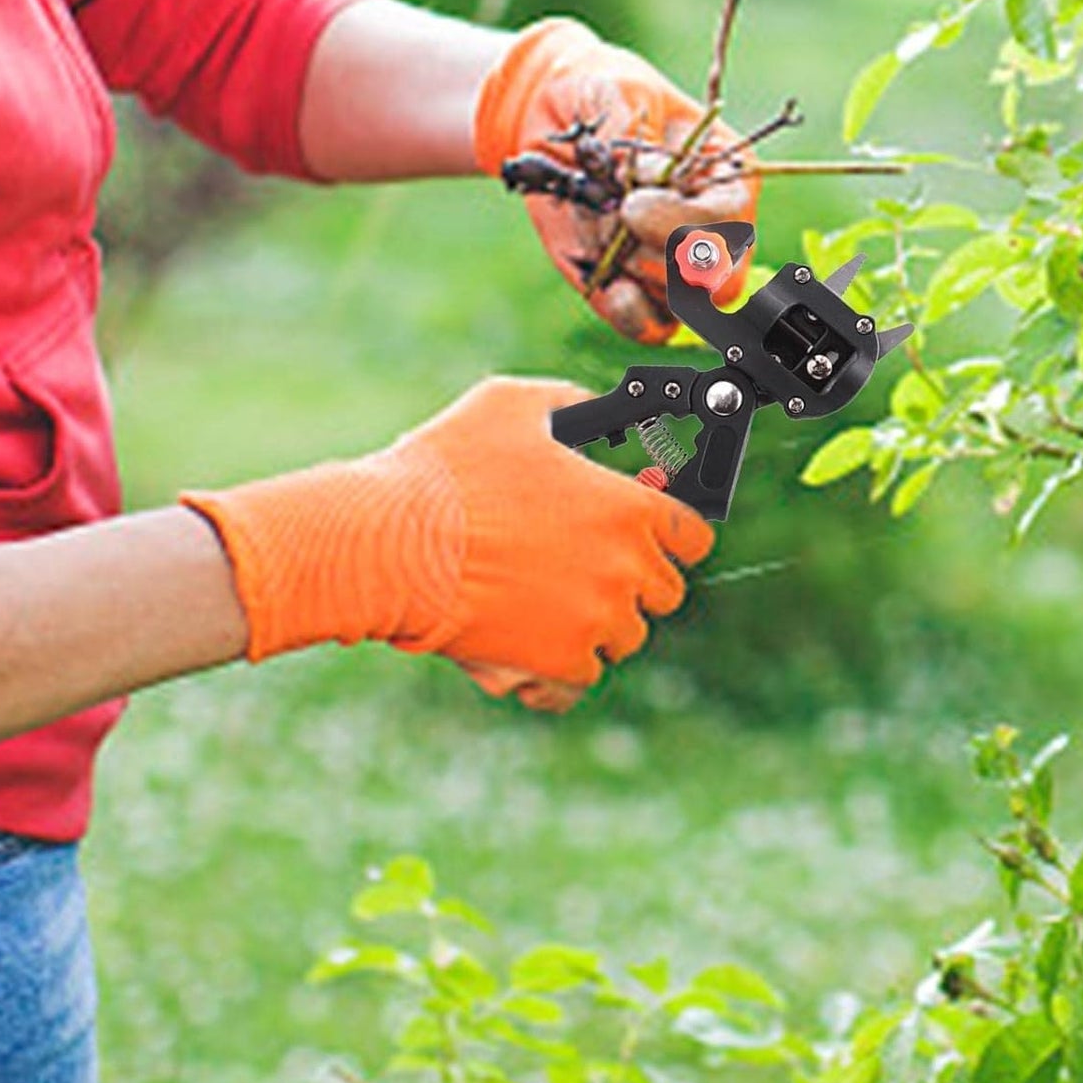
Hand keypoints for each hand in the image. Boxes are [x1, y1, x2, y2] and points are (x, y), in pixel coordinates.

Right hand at [181, 378, 714, 709]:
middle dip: (632, 578)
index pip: (695, 535)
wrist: (387, 545)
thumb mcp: (514, 406)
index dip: (674, 532)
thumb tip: (596, 412)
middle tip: (586, 563)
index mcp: (627, 509)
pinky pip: (582, 678)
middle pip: (664, 592)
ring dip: (597, 622)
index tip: (651, 533)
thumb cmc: (447, 470)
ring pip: (624, 636)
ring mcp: (595, 623)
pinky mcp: (558, 665)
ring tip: (546, 599)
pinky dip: (560, 667)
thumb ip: (571, 405)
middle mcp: (624, 570)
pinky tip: (528, 642)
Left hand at [473, 19, 760, 342]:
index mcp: (729, 176)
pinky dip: (621, 306)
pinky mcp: (641, 290)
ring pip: (680, 305)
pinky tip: (597, 270)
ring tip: (596, 219)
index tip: (630, 206)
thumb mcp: (614, 90)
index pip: (732, 224)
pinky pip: (647, 325)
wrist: (550, 118)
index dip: (683, 226)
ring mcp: (680, 266)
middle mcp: (717, 229)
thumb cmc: (598, 94)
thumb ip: (631, 130)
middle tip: (617, 218)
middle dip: (658, 257)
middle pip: (719, 282)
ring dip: (627, 268)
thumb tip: (644, 178)